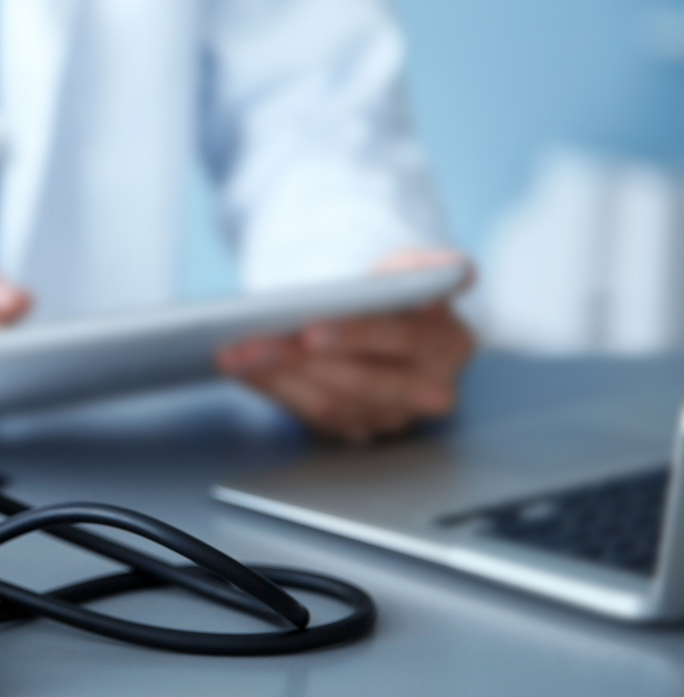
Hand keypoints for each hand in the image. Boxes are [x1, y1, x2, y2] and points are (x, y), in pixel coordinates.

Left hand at [216, 251, 476, 444]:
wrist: (387, 330)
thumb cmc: (396, 297)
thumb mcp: (410, 271)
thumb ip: (425, 266)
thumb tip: (460, 269)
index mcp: (448, 344)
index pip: (400, 340)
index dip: (353, 336)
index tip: (310, 331)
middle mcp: (429, 389)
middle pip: (360, 381)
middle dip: (301, 363)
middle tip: (254, 345)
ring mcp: (394, 416)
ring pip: (332, 404)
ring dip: (277, 378)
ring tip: (236, 354)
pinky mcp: (361, 429)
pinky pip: (312, 417)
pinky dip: (274, 391)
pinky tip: (244, 370)